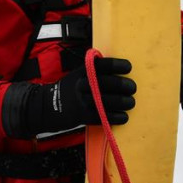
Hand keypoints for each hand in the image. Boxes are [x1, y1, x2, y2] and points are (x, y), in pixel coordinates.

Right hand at [3, 57, 135, 137]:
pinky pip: (106, 117)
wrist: (50, 106)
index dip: (120, 65)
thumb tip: (121, 67)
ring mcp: (85, 101)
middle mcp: (85, 84)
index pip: (106, 65)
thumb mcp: (80, 72)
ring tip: (130, 102)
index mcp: (85, 71)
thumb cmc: (71, 87)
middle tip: (132, 87)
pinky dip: (118, 117)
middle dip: (126, 86)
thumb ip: (96, 68)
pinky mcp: (85, 116)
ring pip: (112, 101)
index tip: (128, 67)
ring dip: (126, 102)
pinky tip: (124, 116)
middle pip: (112, 83)